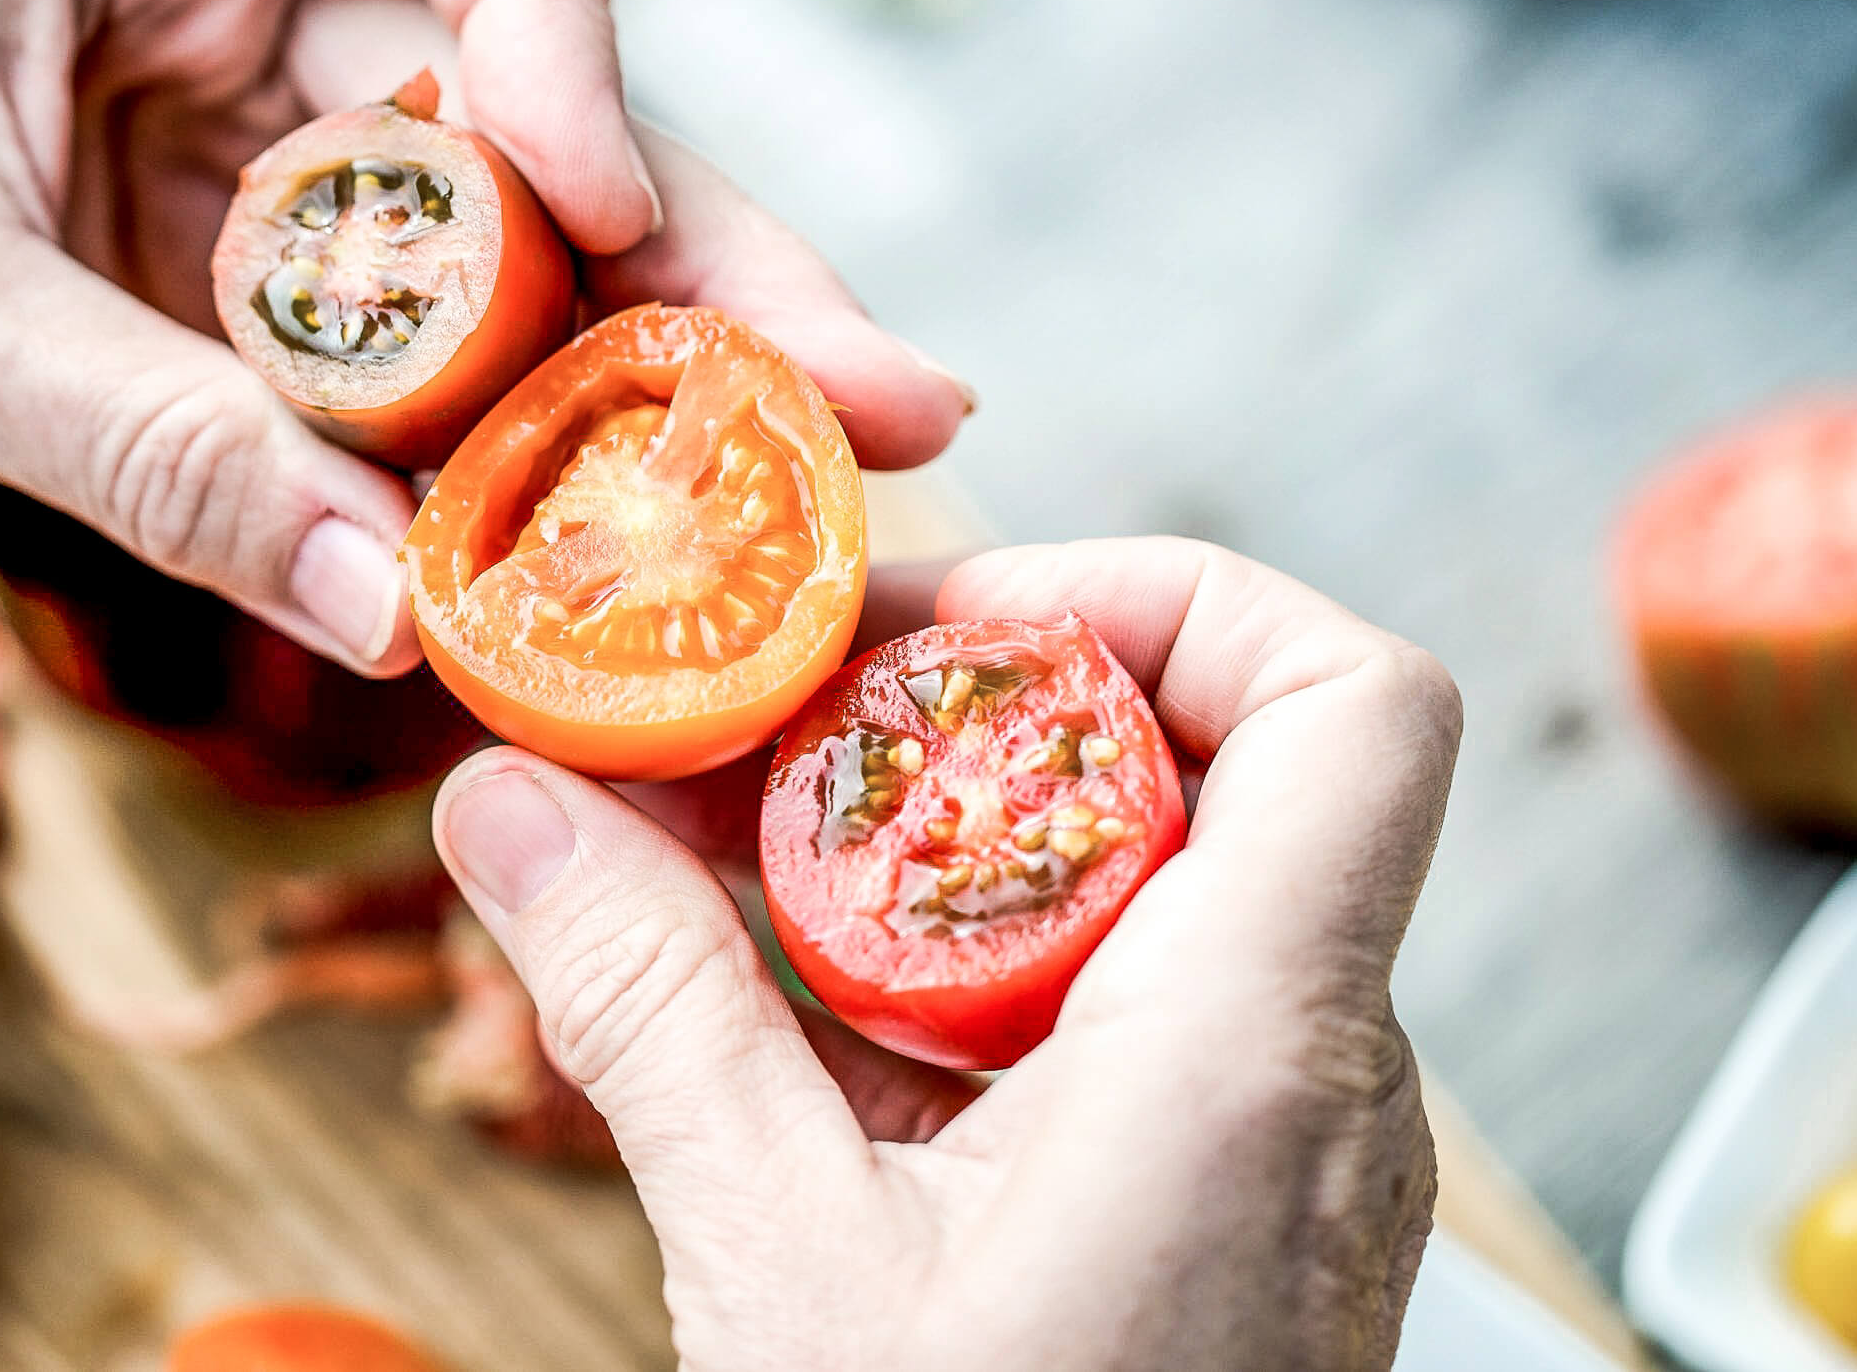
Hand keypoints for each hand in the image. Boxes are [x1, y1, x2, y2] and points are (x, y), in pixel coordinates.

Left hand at [0, 0, 969, 676]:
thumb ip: (151, 445)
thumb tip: (390, 601)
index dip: (566, 12)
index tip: (591, 199)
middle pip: (545, 91)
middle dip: (706, 257)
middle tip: (878, 408)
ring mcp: (269, 147)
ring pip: (519, 248)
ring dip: (645, 387)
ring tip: (793, 512)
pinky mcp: (258, 284)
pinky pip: (426, 365)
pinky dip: (499, 466)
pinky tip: (593, 560)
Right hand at [430, 537, 1459, 1371]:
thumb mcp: (775, 1256)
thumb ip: (643, 1004)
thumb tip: (507, 802)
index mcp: (1249, 1045)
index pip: (1349, 697)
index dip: (1160, 599)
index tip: (948, 633)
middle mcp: (1313, 1075)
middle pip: (1217, 760)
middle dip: (985, 708)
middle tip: (790, 719)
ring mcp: (1282, 1147)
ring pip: (1161, 885)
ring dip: (961, 838)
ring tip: (766, 847)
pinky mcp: (1228, 1207)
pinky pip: (1130, 1011)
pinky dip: (976, 967)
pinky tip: (815, 1013)